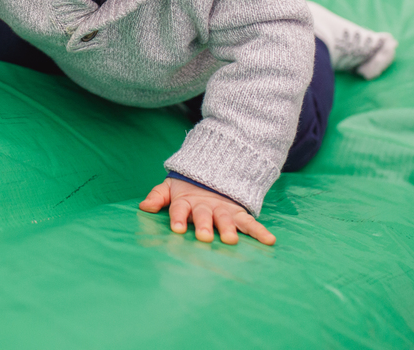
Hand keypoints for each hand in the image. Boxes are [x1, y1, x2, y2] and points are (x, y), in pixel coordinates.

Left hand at [139, 177, 275, 245]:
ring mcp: (222, 209)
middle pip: (204, 216)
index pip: (180, 209)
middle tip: (203, 237)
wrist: (210, 173)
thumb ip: (157, 197)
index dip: (178, 218)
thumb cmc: (185, 188)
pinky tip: (269, 240)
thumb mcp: (169, 189)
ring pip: (226, 219)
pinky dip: (260, 231)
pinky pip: (250, 222)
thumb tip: (144, 207)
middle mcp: (205, 206)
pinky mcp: (238, 213)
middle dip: (203, 226)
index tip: (176, 229)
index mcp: (185, 201)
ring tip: (230, 241)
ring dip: (228, 229)